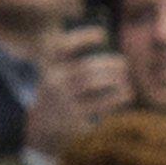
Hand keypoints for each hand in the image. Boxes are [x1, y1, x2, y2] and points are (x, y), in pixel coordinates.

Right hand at [26, 26, 131, 156]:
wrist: (39, 129)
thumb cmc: (56, 94)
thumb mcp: (55, 73)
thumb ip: (73, 57)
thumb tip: (108, 39)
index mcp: (49, 67)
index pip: (63, 46)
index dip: (83, 37)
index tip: (102, 34)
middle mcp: (54, 83)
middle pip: (86, 67)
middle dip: (110, 64)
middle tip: (124, 65)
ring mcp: (63, 102)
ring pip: (93, 84)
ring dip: (116, 80)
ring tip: (126, 81)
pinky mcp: (74, 121)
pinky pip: (101, 105)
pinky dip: (117, 99)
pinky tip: (126, 95)